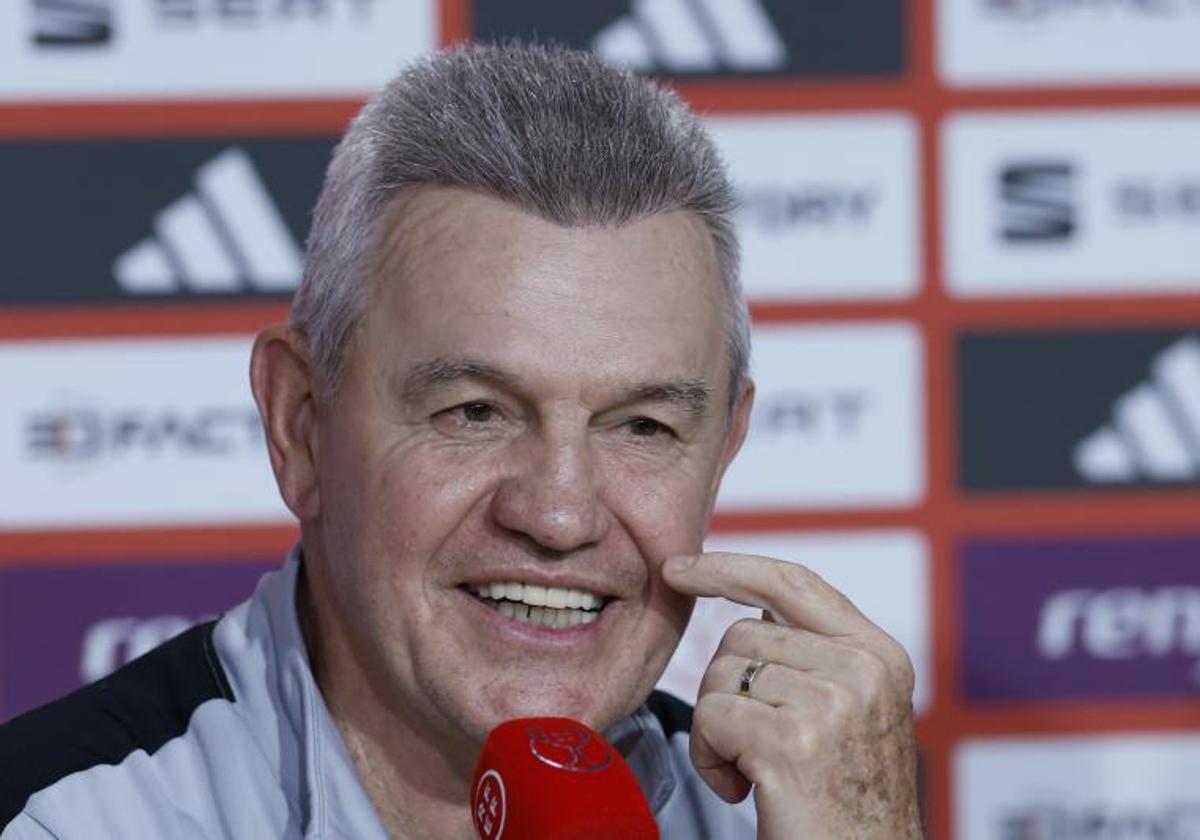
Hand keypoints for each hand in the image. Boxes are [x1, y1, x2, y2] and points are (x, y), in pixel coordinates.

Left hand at [662, 552, 921, 838]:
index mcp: (881, 655)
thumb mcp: (854, 714)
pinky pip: (711, 717)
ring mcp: (832, 702)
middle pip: (742, 634)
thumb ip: (818, 657)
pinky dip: (710, 758)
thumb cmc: (848, 806)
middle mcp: (864, 670)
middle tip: (750, 744)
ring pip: (721, 675)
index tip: (680, 567)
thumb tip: (755, 610)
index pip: (793, 582)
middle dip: (726, 688)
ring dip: (718, 729)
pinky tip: (742, 789)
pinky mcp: (793, 740)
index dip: (730, 568)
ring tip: (754, 771)